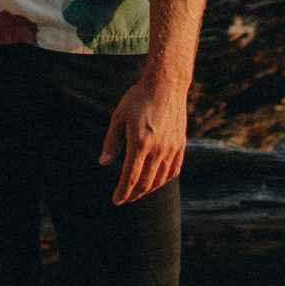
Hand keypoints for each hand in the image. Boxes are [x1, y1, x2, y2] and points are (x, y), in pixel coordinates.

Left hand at [98, 73, 187, 203]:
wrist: (166, 85)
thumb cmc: (138, 98)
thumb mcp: (119, 116)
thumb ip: (111, 142)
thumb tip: (104, 163)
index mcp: (140, 143)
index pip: (130, 178)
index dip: (123, 193)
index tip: (117, 201)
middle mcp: (157, 149)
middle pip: (145, 183)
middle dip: (134, 195)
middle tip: (125, 198)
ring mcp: (171, 148)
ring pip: (160, 179)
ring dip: (148, 190)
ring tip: (138, 192)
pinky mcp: (180, 144)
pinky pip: (174, 170)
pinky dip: (164, 179)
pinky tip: (157, 180)